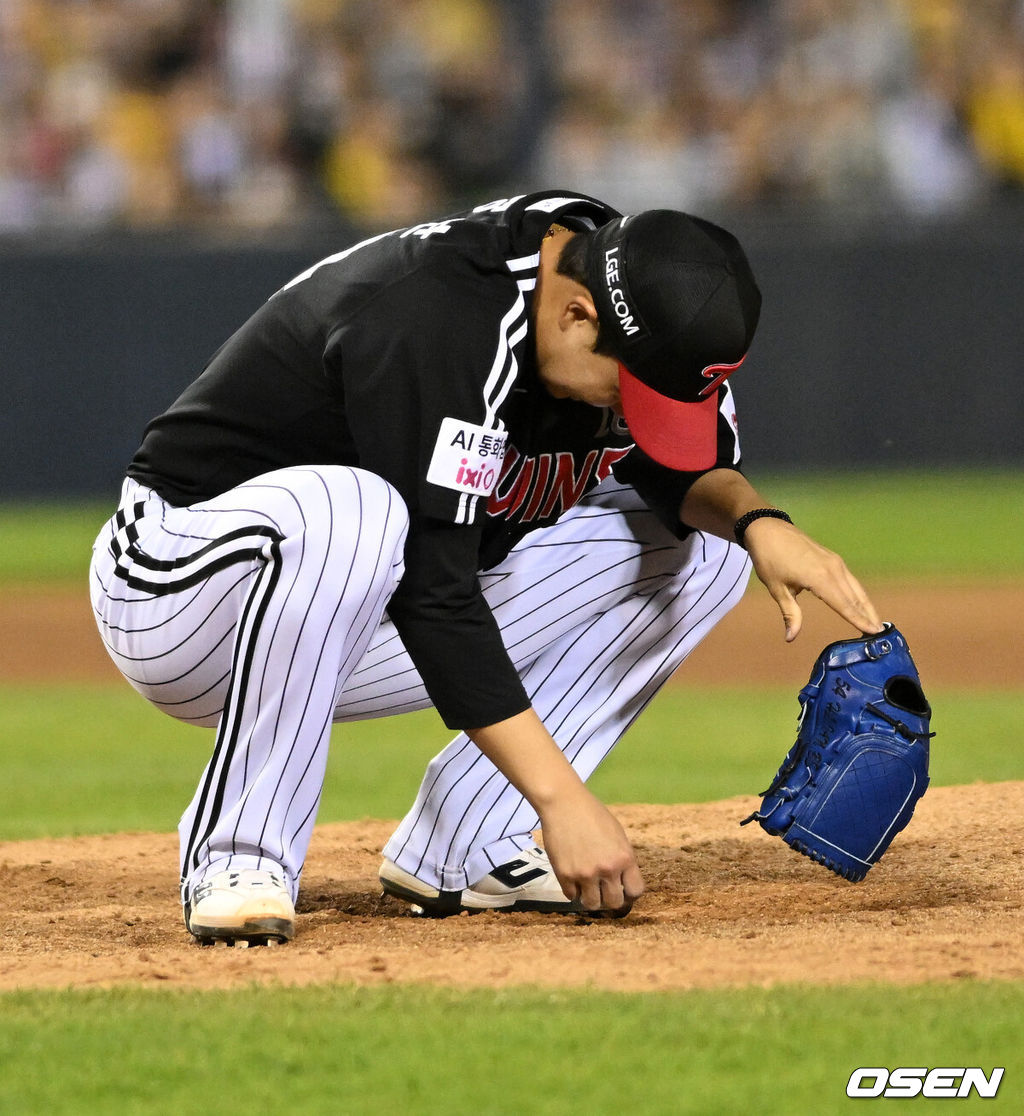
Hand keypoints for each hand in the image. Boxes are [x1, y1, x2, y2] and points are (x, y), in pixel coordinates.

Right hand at [467, 709, 643, 912]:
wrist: (563, 803)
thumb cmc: (592, 814)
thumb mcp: (617, 834)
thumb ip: (622, 858)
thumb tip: (624, 880)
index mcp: (625, 858)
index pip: (636, 891)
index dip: (630, 894)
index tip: (623, 890)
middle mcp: (607, 869)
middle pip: (614, 903)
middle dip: (610, 899)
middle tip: (603, 891)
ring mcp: (585, 874)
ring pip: (592, 905)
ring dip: (590, 898)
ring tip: (587, 888)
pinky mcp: (565, 875)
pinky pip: (572, 897)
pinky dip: (573, 891)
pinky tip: (573, 879)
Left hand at [742, 516, 882, 641]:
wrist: (767, 529)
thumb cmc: (769, 559)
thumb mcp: (777, 589)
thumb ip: (790, 614)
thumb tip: (790, 638)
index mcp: (819, 578)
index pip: (844, 605)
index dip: (859, 620)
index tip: (874, 633)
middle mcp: (833, 569)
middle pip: (856, 597)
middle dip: (868, 615)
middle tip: (880, 634)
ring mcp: (835, 562)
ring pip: (856, 587)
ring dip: (866, 604)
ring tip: (875, 622)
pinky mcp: (833, 558)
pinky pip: (850, 579)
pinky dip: (858, 593)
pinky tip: (860, 602)